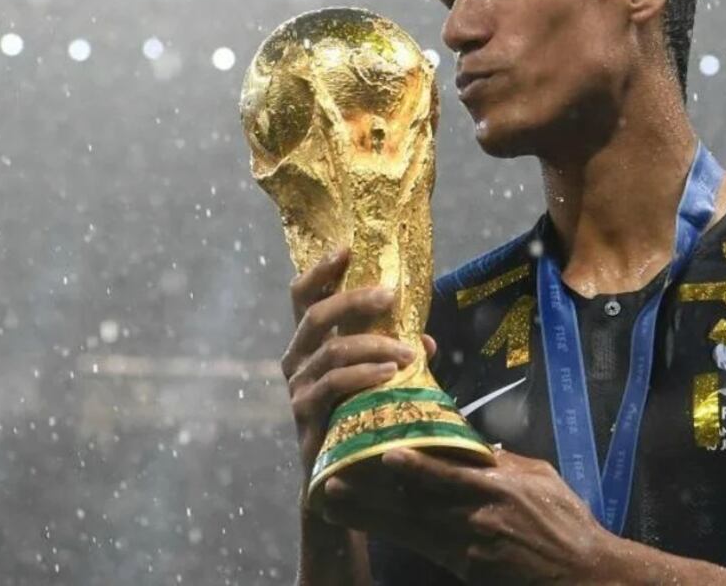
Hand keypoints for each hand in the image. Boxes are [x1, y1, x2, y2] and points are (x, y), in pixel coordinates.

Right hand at [282, 249, 437, 497]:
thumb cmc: (361, 417)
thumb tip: (427, 340)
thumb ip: (398, 356)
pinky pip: (333, 385)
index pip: (304, 297)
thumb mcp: (382, 380)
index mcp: (311, 343)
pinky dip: (363, 375)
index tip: (345, 248)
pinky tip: (389, 375)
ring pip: (330, 350)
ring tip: (406, 353)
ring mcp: (299, 387)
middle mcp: (298, 359)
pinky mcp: (306, 415)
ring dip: (373, 345)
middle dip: (354, 300)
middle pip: (315, 315)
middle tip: (390, 295)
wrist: (344, 476)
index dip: (320, 271)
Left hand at [323, 447, 612, 584]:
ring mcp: (470, 545)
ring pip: (410, 527)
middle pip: (416, 502)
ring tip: (335, 505)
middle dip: (373, 494)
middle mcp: (478, 515)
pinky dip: (398, 534)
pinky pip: (425, 546)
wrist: (583, 574)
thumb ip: (505, 462)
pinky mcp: (467, 567)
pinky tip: (374, 527)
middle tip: (333, 483)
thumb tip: (476, 446)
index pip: (450, 471)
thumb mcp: (542, 478)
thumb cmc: (567, 522)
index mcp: (499, 486)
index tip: (385, 453)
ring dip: (370, 516)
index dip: (416, 466)